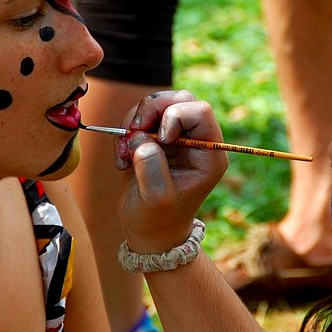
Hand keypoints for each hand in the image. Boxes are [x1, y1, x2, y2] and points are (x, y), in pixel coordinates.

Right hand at [116, 90, 227, 253]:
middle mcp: (196, 140)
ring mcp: (176, 137)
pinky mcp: (156, 138)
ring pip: (157, 103)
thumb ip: (152, 167)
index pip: (200, 111)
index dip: (175, 116)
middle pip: (179, 99)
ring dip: (134, 122)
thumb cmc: (157, 220)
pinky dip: (125, 132)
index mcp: (209, 154)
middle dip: (151, 111)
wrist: (148, 232)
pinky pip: (140, 117)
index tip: (159, 140)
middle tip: (132, 134)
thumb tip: (141, 140)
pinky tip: (122, 158)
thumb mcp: (156, 198)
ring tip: (124, 152)